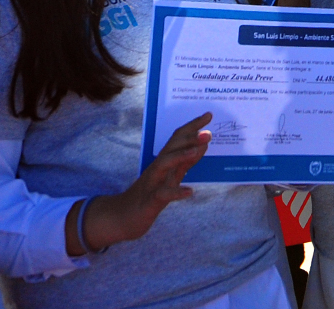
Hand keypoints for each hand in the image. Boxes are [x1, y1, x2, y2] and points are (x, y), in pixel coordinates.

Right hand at [68, 112, 211, 253]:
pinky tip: (189, 191)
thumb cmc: (150, 194)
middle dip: (189, 138)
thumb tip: (203, 144)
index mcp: (163, 161)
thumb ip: (186, 161)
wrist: (124, 218)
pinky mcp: (150, 202)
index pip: (177, 139)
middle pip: (171, 147)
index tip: (208, 115)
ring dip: (180, 156)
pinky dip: (176, 192)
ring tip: (196, 151)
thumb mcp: (171, 176)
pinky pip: (162, 195)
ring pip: (164, 165)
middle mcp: (157, 168)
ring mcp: (152, 184)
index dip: (192, 126)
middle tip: (209, 132)